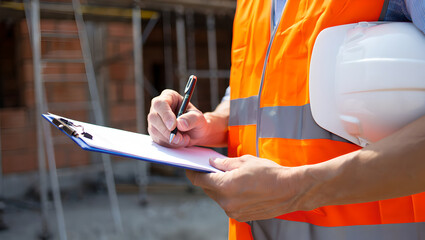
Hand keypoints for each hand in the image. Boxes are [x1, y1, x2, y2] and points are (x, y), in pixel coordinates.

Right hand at [148, 90, 209, 147]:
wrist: (195, 132)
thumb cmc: (196, 121)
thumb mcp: (199, 118)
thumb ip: (191, 119)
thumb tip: (180, 123)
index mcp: (169, 97)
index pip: (160, 103)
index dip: (165, 115)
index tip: (173, 126)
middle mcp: (158, 107)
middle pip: (154, 117)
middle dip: (167, 130)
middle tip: (180, 138)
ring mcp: (154, 119)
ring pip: (154, 130)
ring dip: (170, 138)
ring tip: (184, 139)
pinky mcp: (154, 131)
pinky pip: (157, 139)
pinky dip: (169, 143)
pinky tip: (179, 141)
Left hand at [186, 155, 306, 221]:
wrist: (291, 190)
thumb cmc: (270, 173)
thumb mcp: (245, 161)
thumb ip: (225, 163)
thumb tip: (213, 163)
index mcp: (225, 186)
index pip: (200, 180)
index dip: (192, 173)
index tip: (190, 168)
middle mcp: (227, 202)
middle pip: (208, 190)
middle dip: (208, 179)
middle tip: (211, 168)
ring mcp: (234, 212)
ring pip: (219, 198)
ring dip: (220, 188)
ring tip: (229, 177)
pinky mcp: (242, 217)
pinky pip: (229, 204)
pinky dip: (230, 196)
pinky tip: (239, 187)